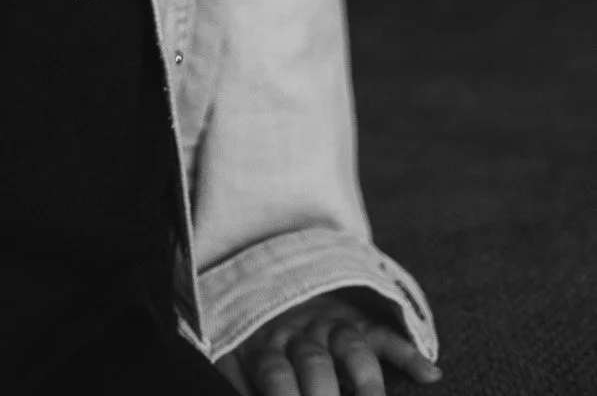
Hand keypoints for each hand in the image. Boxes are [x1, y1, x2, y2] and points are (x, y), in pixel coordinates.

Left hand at [214, 291, 440, 393]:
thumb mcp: (227, 354)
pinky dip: (406, 351)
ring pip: (351, 349)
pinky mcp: (353, 318)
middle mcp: (298, 333)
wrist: (260, 273)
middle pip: (315, 365)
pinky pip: (382, 332)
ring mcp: (328, 324)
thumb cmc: (246, 336)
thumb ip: (236, 380)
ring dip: (367, 383)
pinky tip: (429, 373)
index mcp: (264, 346)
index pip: (277, 380)